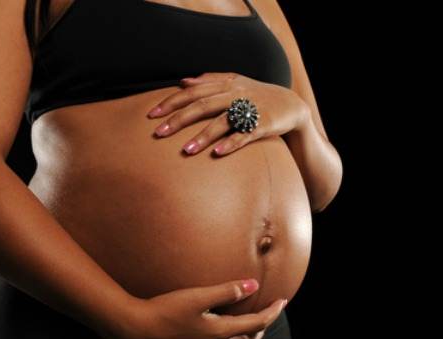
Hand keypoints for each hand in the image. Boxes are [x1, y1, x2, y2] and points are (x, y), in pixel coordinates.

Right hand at [102, 278, 286, 338]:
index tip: (282, 302)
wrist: (136, 331)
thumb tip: (252, 285)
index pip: (255, 323)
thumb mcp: (197, 296)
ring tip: (252, 333)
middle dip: (262, 328)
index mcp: (219, 332)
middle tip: (266, 314)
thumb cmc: (166, 310)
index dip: (271, 313)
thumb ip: (226, 291)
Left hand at [147, 72, 310, 155]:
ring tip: (186, 150)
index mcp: (225, 84)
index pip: (192, 92)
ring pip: (222, 122)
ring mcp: (249, 109)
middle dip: (179, 119)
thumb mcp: (235, 82)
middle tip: (159, 134)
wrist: (291, 105)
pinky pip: (244, 135)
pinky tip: (217, 153)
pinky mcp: (262, 125)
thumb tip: (183, 81)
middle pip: (202, 105)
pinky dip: (231, 143)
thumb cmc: (257, 95)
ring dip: (203, 136)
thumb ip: (209, 80)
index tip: (151, 114)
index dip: (171, 102)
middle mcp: (235, 94)